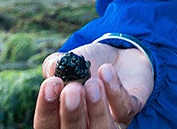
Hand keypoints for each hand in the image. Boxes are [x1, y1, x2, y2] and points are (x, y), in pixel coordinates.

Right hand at [34, 42, 153, 128]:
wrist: (118, 54)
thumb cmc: (86, 64)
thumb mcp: (68, 61)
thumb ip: (55, 65)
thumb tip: (53, 68)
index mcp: (62, 119)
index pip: (47, 125)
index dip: (46, 109)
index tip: (50, 84)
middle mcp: (85, 126)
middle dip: (72, 113)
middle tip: (72, 89)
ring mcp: (108, 122)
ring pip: (102, 128)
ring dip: (97, 108)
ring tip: (92, 82)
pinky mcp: (129, 110)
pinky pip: (124, 109)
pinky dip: (115, 91)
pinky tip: (107, 72)